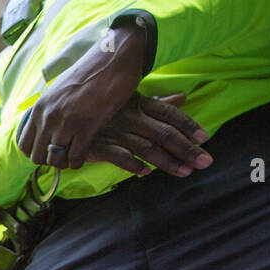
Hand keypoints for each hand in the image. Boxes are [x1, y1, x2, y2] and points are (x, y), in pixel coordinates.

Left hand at [18, 25, 204, 173]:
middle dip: (49, 161)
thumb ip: (47, 108)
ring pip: (56, 159)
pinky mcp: (87, 125)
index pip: (24, 144)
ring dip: (65, 163)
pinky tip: (84, 156)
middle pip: (37, 156)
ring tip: (74, 157)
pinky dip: (78, 161)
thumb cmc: (89, 73)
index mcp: (39, 108)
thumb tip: (41, 123)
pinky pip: (75, 157)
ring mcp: (67, 122)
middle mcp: (48, 117)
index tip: (47, 152)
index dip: (34, 153)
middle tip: (63, 157)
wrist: (114, 57)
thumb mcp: (57, 90)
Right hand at [83, 93, 210, 176]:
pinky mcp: (97, 144)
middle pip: (164, 133)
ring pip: (146, 147)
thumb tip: (183, 97)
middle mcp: (130, 116)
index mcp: (139, 103)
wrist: (64, 114)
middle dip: (186, 148)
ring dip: (166, 161)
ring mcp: (114, 131)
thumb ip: (158, 103)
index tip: (206, 138)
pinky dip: (132, 164)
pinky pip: (117, 155)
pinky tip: (145, 172)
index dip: (188, 125)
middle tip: (205, 162)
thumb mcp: (131, 99)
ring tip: (184, 172)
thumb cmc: (101, 107)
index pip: (169, 113)